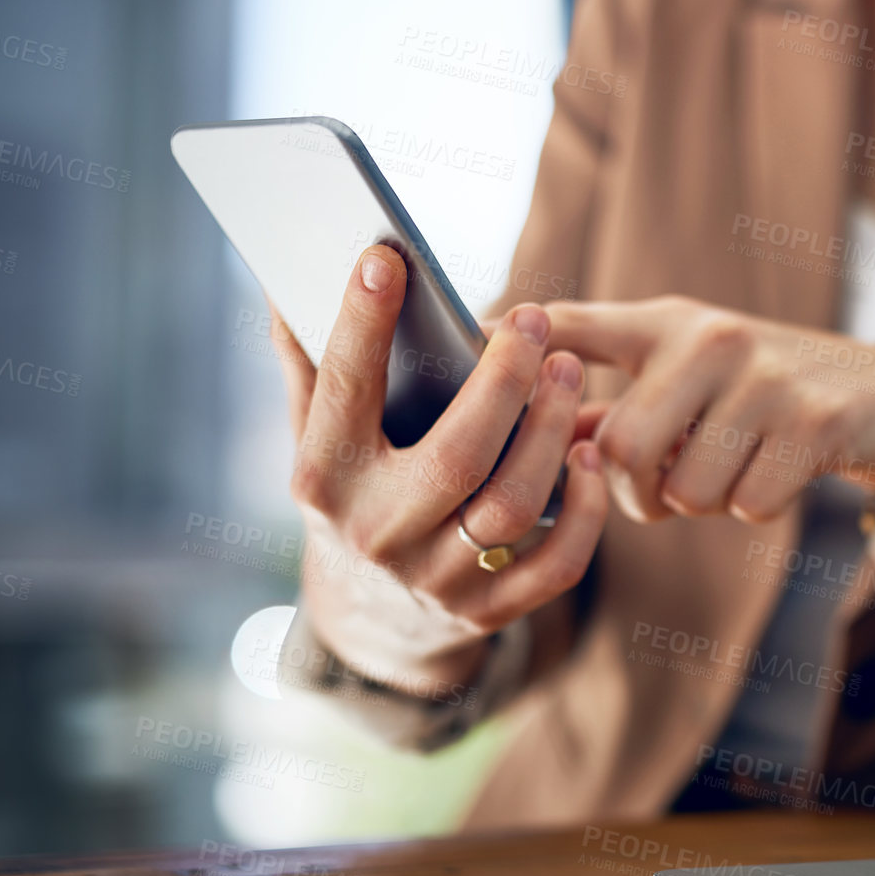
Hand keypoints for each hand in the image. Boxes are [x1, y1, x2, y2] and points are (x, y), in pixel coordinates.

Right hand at [272, 245, 607, 693]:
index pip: (343, 392)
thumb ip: (309, 365)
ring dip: (551, 433)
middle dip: (504, 380)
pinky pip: (554, 565)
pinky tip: (589, 455)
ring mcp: (435, 579)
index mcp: (325, 480)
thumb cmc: (351, 494)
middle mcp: (377, 534)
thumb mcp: (315, 438)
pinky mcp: (486, 611)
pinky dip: (583, 512)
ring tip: (569, 371)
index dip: (362, 324)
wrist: (367, 616)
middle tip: (533, 319)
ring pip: (511, 505)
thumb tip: (285, 279)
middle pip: (457, 455)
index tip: (387, 258)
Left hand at [545, 295, 874, 541]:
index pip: (574, 324)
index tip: (479, 337)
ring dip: (704, 502)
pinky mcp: (818, 421)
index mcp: (670, 324)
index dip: (518, 338)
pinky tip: (777, 471)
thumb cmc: (767, 393)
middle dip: (635, 492)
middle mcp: (714, 338)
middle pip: (620, 446)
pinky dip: (756, 505)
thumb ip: (616, 406)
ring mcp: (769, 377)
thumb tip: (537, 442)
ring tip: (734, 466)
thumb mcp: (692, 379)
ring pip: (686, 488)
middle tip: (662, 489)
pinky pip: (748, 503)